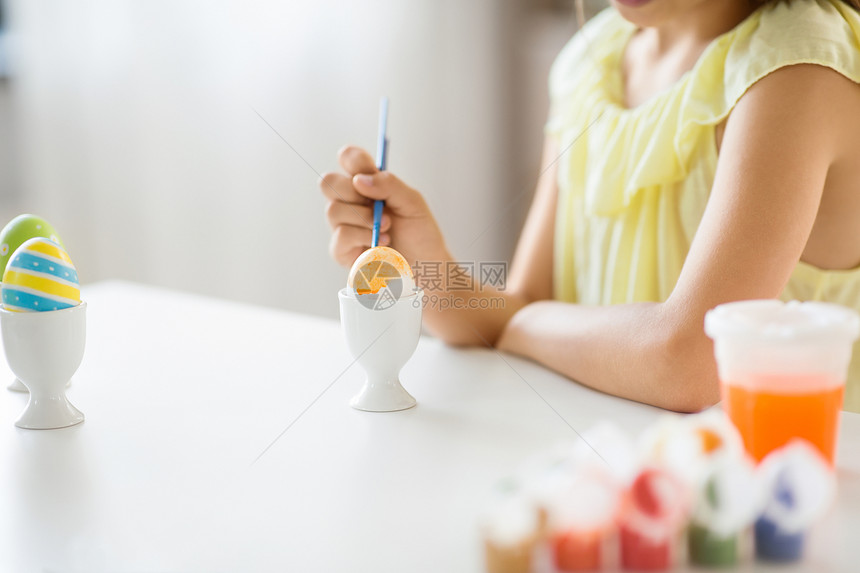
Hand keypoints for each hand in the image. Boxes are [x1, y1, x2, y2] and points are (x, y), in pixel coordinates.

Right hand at [320, 145, 450, 270]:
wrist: (426, 265)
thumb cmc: (419, 232)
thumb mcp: (413, 202)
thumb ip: (389, 185)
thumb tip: (359, 180)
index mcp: (367, 183)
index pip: (348, 158)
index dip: (352, 160)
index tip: (368, 172)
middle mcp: (350, 201)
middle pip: (328, 182)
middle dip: (353, 192)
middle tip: (378, 206)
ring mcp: (343, 225)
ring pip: (333, 210)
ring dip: (364, 218)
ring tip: (387, 228)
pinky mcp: (341, 250)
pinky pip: (341, 235)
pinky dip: (363, 237)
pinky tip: (381, 243)